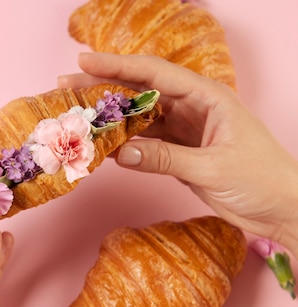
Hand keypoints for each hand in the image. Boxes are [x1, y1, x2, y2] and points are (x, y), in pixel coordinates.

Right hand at [59, 53, 297, 257]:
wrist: (282, 208)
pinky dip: (122, 142)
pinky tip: (101, 144)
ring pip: (139, 116)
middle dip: (103, 85)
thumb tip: (121, 152)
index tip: (83, 61)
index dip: (117, 65)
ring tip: (76, 114)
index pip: (155, 74)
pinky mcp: (179, 151)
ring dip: (109, 115)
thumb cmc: (261, 179)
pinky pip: (144, 141)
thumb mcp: (212, 168)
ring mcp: (184, 129)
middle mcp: (193, 107)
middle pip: (140, 90)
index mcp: (207, 97)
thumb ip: (166, 158)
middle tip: (66, 86)